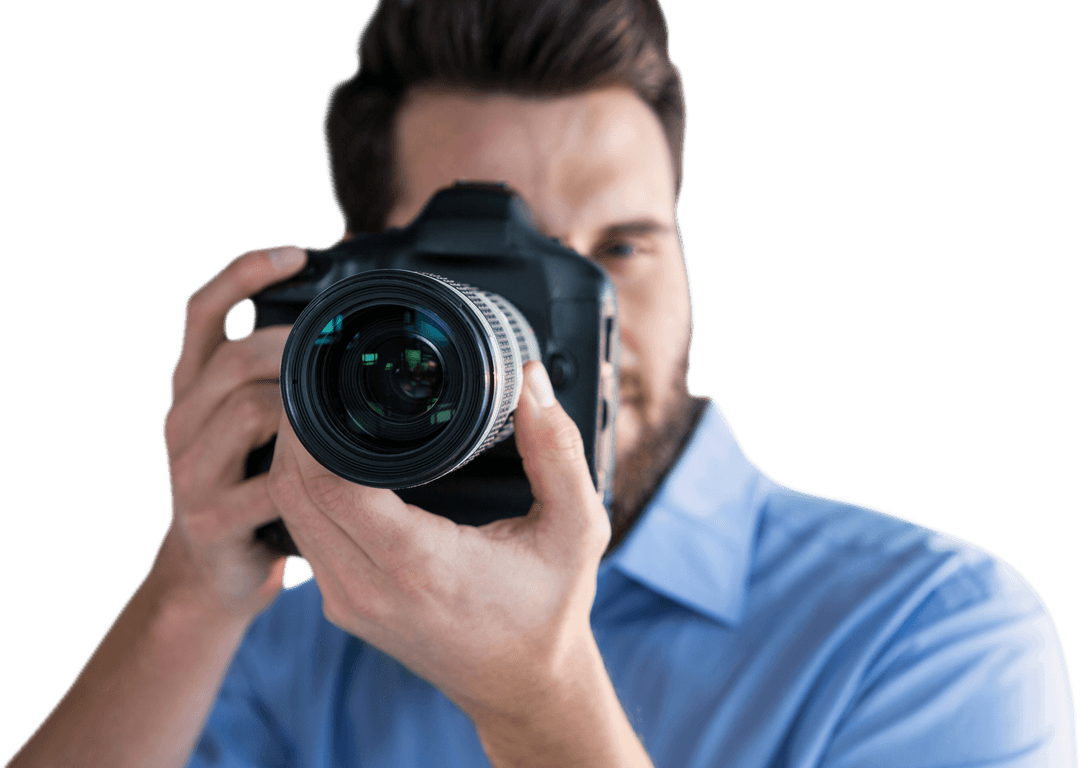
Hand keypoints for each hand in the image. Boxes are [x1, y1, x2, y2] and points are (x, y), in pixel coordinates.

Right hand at [156, 244, 307, 619]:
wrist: (209, 575)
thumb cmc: (246, 486)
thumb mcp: (249, 426)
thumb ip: (275, 377)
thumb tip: (338, 322)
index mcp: (191, 387)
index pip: (202, 311)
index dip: (244, 274)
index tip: (296, 253)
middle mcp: (181, 418)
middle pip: (235, 358)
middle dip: (294, 348)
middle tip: (345, 354)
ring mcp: (189, 469)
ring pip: (250, 410)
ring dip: (304, 408)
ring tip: (342, 415)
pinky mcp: (210, 515)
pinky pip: (269, 482)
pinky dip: (308, 472)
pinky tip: (337, 472)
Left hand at [267, 360, 611, 718]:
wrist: (525, 688)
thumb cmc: (549, 611)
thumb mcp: (575, 527)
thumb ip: (558, 450)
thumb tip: (530, 380)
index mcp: (421, 565)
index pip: (330, 484)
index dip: (313, 425)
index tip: (326, 378)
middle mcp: (370, 589)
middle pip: (292, 492)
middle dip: (294, 431)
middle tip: (318, 381)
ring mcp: (349, 602)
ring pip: (289, 514)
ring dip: (291, 461)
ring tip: (321, 412)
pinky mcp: (344, 607)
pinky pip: (302, 536)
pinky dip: (302, 493)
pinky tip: (328, 461)